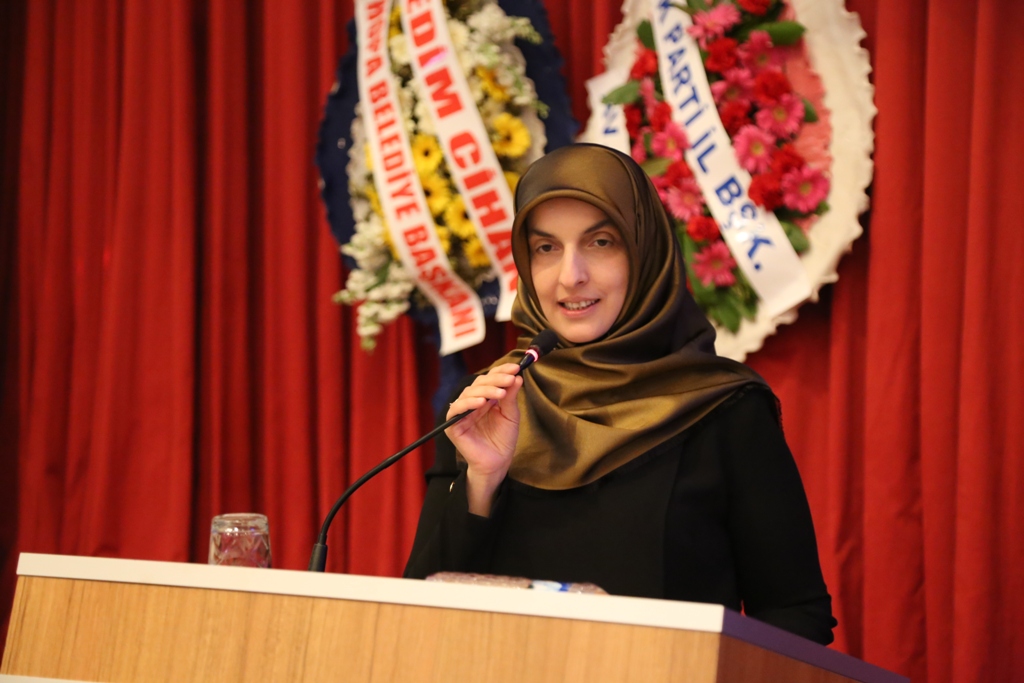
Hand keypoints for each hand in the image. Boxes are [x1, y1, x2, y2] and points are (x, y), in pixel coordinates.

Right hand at [445, 363, 523, 515]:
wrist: (498, 463)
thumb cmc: (503, 440)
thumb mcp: (511, 415)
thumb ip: (511, 396)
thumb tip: (516, 376)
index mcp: (484, 398)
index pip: (490, 379)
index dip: (501, 371)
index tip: (516, 367)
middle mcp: (471, 402)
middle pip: (479, 383)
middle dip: (496, 379)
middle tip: (510, 379)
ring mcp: (461, 413)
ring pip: (469, 393)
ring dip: (486, 390)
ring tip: (501, 393)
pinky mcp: (453, 425)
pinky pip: (457, 410)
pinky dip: (468, 403)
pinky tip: (482, 402)